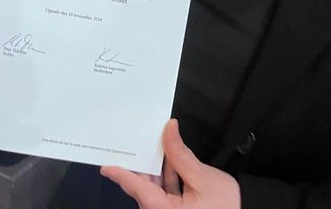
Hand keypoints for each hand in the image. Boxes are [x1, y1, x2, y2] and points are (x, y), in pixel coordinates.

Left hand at [101, 119, 239, 208]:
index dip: (122, 174)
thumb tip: (169, 130)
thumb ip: (182, 155)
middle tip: (134, 142)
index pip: (138, 188)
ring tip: (154, 143)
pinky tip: (171, 158)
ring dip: (156, 168)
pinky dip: (168, 176)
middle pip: (145, 187)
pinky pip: (166, 192)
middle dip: (142, 164)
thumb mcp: (203, 179)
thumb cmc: (224, 208)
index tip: (107, 165)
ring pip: (155, 188)